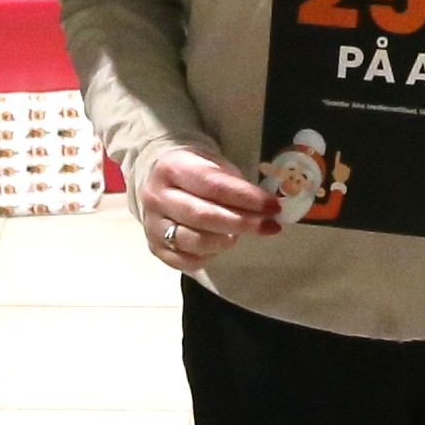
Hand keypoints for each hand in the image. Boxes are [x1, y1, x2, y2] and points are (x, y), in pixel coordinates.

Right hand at [129, 140, 283, 273]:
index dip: (245, 197)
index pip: (213, 185)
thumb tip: (265, 206)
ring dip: (226, 241)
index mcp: (172, 167)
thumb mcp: (213, 164)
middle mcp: (156, 196)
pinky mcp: (154, 247)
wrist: (160, 184)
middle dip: (242, 223)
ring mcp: (152, 225)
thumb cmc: (195, 174)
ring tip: (241, 235)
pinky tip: (221, 245)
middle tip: (270, 226)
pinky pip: (186, 260)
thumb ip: (234, 182)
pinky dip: (209, 256)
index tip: (273, 206)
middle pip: (203, 215)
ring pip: (194, 241)